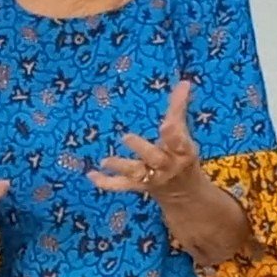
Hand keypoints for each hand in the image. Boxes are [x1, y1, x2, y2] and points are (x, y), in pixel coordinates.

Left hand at [89, 82, 199, 197]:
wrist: (186, 194)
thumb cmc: (182, 155)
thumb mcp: (184, 134)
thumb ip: (179, 109)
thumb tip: (184, 82)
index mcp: (182, 151)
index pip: (179, 141)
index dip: (173, 134)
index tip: (166, 125)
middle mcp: (167, 165)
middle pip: (155, 158)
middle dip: (142, 149)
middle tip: (126, 136)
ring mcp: (152, 178)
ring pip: (136, 172)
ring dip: (120, 166)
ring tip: (104, 161)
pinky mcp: (138, 186)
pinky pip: (121, 185)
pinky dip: (106, 182)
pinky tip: (91, 174)